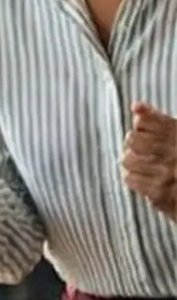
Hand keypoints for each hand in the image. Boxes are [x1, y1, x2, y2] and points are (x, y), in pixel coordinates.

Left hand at [122, 102, 176, 217]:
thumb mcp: (176, 137)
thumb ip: (158, 120)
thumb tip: (136, 106)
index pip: (145, 122)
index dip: (141, 126)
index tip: (146, 132)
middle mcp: (176, 152)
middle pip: (132, 139)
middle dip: (133, 144)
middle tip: (141, 151)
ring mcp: (169, 174)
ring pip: (127, 159)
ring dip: (131, 162)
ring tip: (141, 165)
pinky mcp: (161, 193)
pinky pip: (129, 178)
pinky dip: (133, 178)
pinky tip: (143, 179)